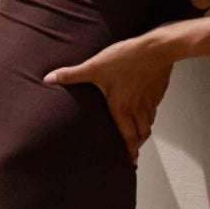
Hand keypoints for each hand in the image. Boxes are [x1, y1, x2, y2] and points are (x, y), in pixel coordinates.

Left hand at [42, 34, 173, 164]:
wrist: (156, 48)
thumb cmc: (127, 59)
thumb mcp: (95, 67)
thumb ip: (72, 75)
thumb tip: (51, 78)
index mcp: (122, 108)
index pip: (128, 137)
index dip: (130, 150)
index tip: (131, 160)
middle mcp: (138, 108)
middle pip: (142, 133)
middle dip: (138, 143)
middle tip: (134, 149)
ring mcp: (150, 100)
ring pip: (149, 121)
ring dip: (144, 129)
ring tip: (139, 132)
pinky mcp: (158, 90)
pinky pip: (155, 107)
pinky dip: (151, 112)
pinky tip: (146, 107)